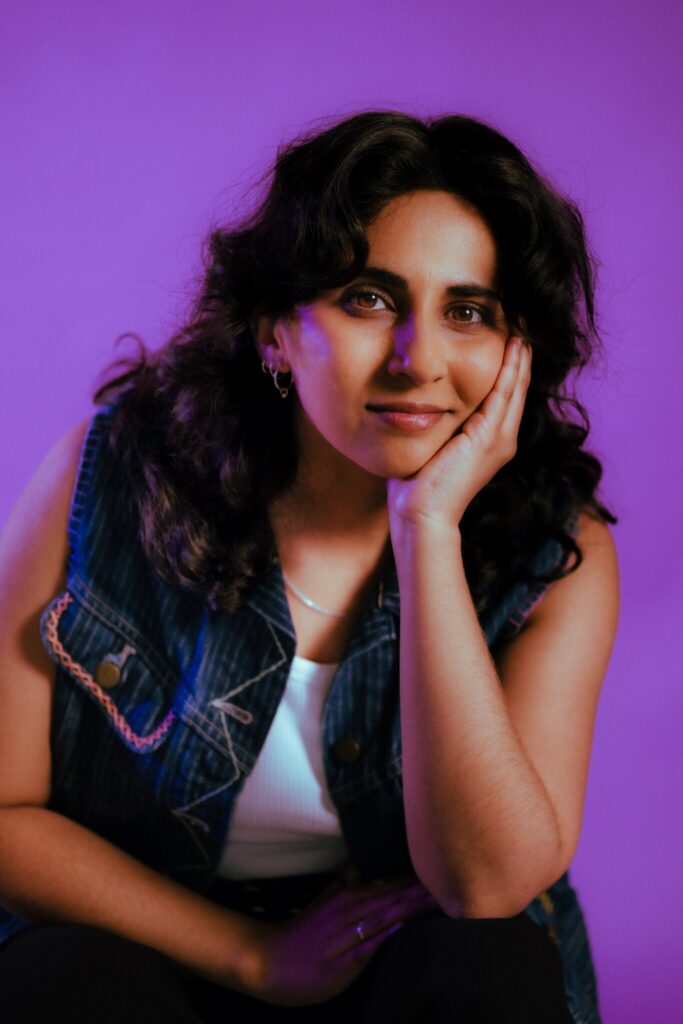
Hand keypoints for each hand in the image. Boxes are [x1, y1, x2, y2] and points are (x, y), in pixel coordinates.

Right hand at [245, 874, 437, 1005]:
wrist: (268, 961)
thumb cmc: (301, 934)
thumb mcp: (323, 902)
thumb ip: (345, 884)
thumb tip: (362, 865)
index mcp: (345, 898)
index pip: (386, 885)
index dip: (412, 879)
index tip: (437, 868)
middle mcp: (347, 913)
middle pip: (390, 898)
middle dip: (419, 890)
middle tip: (447, 879)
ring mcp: (344, 937)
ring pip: (382, 917)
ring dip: (409, 907)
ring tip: (434, 899)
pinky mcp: (341, 964)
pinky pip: (367, 946)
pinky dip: (385, 934)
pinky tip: (401, 926)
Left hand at [386, 335, 530, 532]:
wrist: (422, 513)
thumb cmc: (419, 484)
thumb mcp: (435, 444)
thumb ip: (440, 423)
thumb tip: (423, 401)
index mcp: (491, 440)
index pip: (506, 395)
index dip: (510, 366)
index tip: (508, 336)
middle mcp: (503, 438)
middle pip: (517, 387)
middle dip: (520, 355)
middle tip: (522, 322)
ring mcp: (499, 439)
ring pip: (515, 386)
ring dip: (519, 355)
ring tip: (522, 327)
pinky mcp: (489, 437)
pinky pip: (504, 394)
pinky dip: (510, 368)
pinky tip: (514, 346)